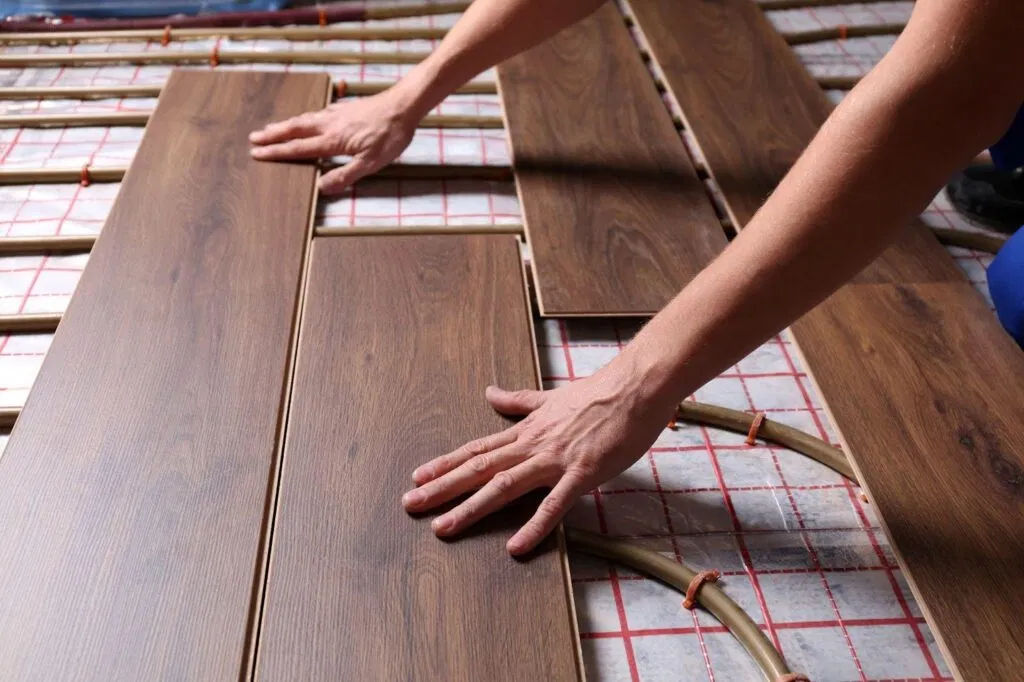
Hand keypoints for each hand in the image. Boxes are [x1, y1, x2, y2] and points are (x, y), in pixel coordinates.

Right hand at [249, 89, 417, 194]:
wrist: (403, 106)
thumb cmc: (390, 135)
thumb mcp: (371, 163)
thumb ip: (346, 175)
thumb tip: (322, 188)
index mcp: (333, 140)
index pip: (298, 149)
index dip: (276, 153)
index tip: (257, 154)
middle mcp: (329, 125)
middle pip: (294, 129)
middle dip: (273, 135)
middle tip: (253, 138)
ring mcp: (336, 114)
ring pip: (304, 119)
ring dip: (285, 125)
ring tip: (271, 128)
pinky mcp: (345, 108)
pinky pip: (317, 113)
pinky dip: (304, 117)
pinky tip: (306, 119)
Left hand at [401, 360, 676, 555]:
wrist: (635, 387)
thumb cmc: (598, 393)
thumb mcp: (550, 396)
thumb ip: (519, 400)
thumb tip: (489, 392)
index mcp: (527, 431)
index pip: (478, 449)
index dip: (446, 464)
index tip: (418, 476)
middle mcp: (532, 445)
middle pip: (479, 469)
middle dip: (442, 487)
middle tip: (410, 504)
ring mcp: (555, 459)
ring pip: (504, 486)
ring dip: (471, 507)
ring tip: (444, 527)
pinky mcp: (582, 473)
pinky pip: (555, 504)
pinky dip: (534, 525)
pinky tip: (516, 547)